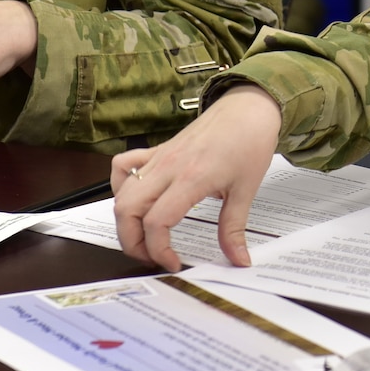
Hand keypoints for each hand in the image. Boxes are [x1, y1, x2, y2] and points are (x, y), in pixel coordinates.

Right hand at [112, 85, 281, 270]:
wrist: (248, 108)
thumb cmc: (249, 143)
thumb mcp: (246, 191)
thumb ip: (234, 229)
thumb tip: (238, 259)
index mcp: (191, 178)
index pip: (156, 222)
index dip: (158, 250)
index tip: (173, 262)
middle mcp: (168, 167)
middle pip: (127, 210)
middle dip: (132, 242)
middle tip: (153, 256)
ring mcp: (159, 157)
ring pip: (121, 192)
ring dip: (124, 221)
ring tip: (144, 237)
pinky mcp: (157, 150)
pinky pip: (123, 166)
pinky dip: (120, 186)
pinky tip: (137, 199)